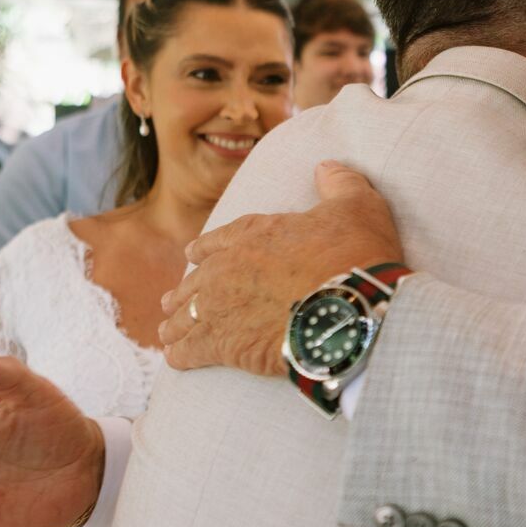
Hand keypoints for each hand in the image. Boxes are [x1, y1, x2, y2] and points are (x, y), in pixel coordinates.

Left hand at [160, 161, 403, 374]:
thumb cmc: (355, 255)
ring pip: (185, 317)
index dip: (205, 250)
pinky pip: (190, 351)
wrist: (349, 308)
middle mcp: (227, 268)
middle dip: (183, 294)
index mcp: (253, 233)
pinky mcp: (222, 344)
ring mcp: (219, 307)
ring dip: (176, 326)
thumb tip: (327, 166)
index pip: (218, 240)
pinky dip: (181, 355)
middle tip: (172, 303)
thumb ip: (339, 183)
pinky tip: (177, 360)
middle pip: (195, 282)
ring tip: (168, 335)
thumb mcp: (357, 206)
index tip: (192, 257)